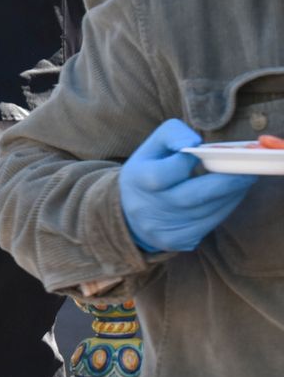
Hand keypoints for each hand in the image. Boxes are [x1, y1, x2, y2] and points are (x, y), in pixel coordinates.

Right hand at [120, 119, 256, 252]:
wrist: (129, 216)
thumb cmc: (146, 173)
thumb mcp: (149, 149)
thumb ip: (171, 135)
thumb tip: (195, 143)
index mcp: (139, 179)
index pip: (173, 168)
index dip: (192, 159)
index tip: (204, 153)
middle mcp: (150, 207)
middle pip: (196, 195)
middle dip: (227, 182)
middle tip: (247, 171)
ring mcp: (164, 227)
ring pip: (208, 211)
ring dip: (231, 195)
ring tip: (241, 181)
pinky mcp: (177, 241)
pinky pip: (209, 224)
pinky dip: (224, 209)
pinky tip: (229, 197)